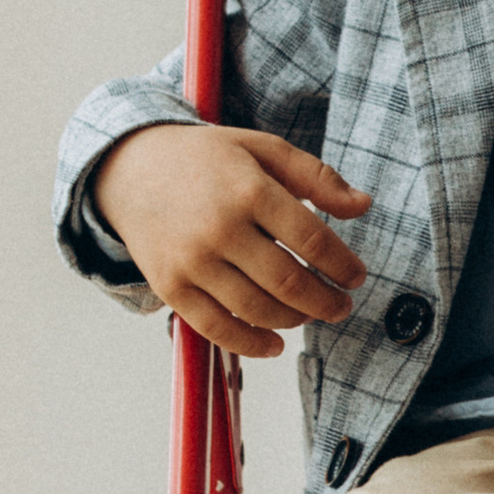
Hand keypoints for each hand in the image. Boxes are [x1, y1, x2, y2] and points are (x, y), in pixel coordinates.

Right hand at [92, 123, 372, 358]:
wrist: (129, 168)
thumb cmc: (206, 158)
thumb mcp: (263, 148)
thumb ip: (317, 176)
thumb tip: (363, 206)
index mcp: (249, 190)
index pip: (311, 240)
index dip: (342, 266)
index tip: (355, 277)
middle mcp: (219, 228)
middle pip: (289, 282)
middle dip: (326, 301)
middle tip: (341, 305)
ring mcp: (192, 261)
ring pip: (257, 310)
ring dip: (295, 321)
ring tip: (310, 315)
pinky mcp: (170, 286)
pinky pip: (216, 328)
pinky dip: (251, 344)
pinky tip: (274, 345)